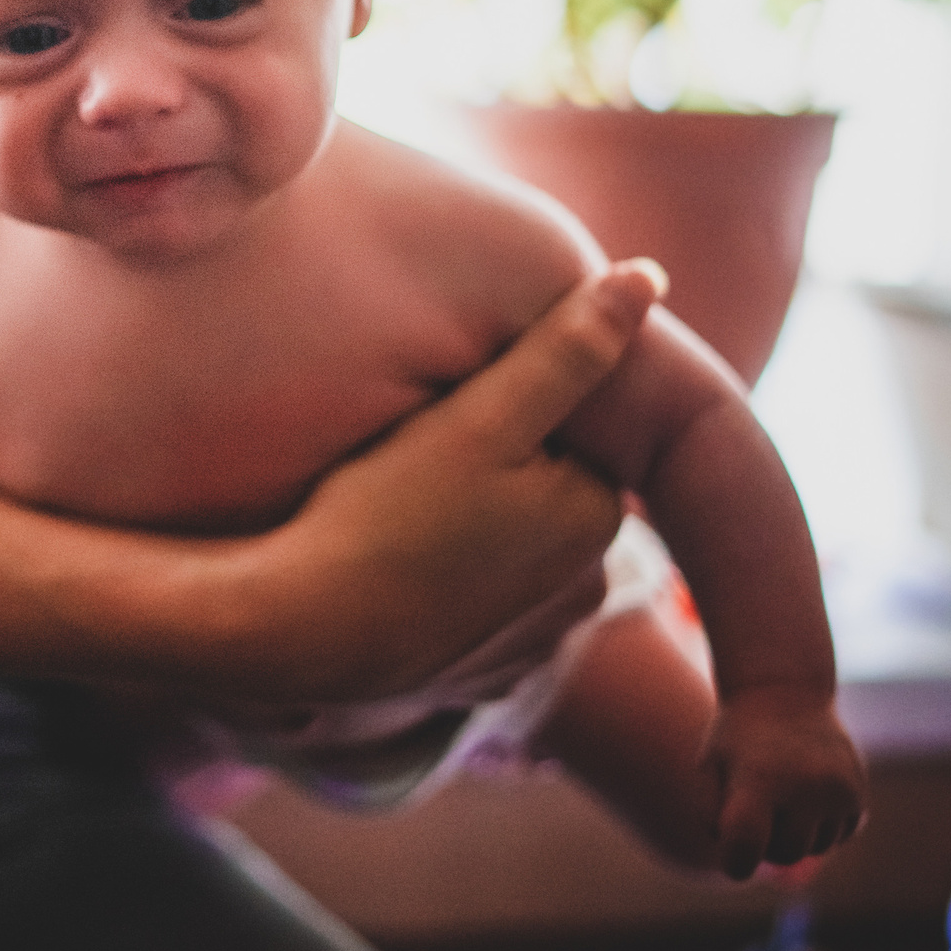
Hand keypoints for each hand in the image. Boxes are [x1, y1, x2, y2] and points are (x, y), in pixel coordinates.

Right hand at [242, 262, 658, 702]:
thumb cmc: (385, 513)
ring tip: (393, 521)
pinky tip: (392, 576)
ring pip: (507, 550)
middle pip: (539, 494)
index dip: (496, 417)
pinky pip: (474, 610)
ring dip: (468, 533)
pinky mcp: (484, 676)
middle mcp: (586, 588)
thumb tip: (649, 274)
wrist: (301, 633)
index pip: (563, 436)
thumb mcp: (480, 415)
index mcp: (597, 516)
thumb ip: (568, 347)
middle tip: (407, 472)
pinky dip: (443, 592)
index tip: (439, 426)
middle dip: (489, 475)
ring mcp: (535, 641)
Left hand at [705, 688, 867, 879]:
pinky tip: (807, 790)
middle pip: (784, 854)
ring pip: (815, 848)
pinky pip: (839, 835)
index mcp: (758, 779)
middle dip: (767, 842)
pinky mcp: (859, 793)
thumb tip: (739, 867)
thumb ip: (713, 819)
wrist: (784, 691)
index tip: (733, 854)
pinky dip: (822, 824)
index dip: (735, 862)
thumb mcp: (709, 769)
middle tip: (757, 807)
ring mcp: (837, 790)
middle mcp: (804, 786)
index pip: (746, 847)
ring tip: (782, 791)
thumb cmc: (736, 738)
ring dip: (797, 832)